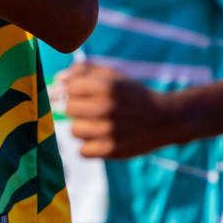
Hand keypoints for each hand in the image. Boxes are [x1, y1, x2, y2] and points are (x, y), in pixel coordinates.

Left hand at [57, 62, 188, 158]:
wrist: (164, 119)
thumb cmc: (133, 95)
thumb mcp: (114, 75)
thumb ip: (84, 71)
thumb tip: (58, 79)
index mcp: (107, 86)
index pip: (70, 88)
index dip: (75, 91)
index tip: (87, 94)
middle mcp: (107, 107)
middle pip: (68, 109)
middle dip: (78, 109)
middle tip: (94, 110)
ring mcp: (109, 130)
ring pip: (74, 130)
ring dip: (83, 128)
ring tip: (99, 125)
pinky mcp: (112, 150)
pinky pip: (82, 151)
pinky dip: (89, 147)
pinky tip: (101, 139)